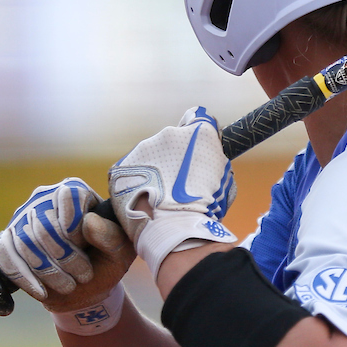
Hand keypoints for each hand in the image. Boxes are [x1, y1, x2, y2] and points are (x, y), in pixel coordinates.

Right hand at [0, 178, 134, 310]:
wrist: (83, 287)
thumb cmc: (106, 260)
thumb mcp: (120, 250)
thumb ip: (111, 235)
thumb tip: (88, 222)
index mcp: (75, 192)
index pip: (68, 197)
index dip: (76, 226)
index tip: (86, 248)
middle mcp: (44, 199)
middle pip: (45, 224)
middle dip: (66, 257)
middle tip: (83, 276)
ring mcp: (21, 220)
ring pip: (25, 242)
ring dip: (49, 271)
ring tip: (69, 285)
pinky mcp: (5, 242)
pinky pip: (4, 255)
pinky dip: (23, 276)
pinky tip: (41, 291)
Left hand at [108, 107, 237, 281]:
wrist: (174, 228)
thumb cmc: (206, 207)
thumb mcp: (224, 179)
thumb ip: (215, 160)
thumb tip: (210, 158)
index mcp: (199, 133)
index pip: (199, 119)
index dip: (198, 136)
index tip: (196, 149)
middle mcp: (170, 133)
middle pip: (171, 140)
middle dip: (174, 157)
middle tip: (178, 182)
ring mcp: (143, 148)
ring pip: (149, 155)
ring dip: (154, 169)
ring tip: (159, 195)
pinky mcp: (122, 165)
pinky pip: (131, 170)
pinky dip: (136, 181)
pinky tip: (144, 199)